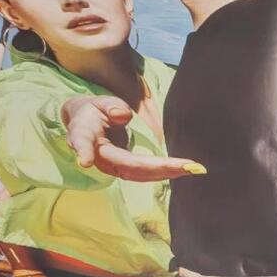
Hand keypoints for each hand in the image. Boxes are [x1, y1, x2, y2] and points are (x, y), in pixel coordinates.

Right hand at [58, 93, 201, 183]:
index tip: (85, 161)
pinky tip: (186, 170)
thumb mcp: (99, 102)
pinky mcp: (124, 171)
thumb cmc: (94, 111)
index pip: (83, 143)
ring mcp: (112, 167)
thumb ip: (110, 106)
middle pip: (127, 165)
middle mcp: (98, 156)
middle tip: (188, 166)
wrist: (89, 124)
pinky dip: (167, 172)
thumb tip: (122, 115)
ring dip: (168, 173)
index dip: (84, 151)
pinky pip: (146, 174)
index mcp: (84, 134)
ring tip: (194, 168)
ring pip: (139, 174)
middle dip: (158, 167)